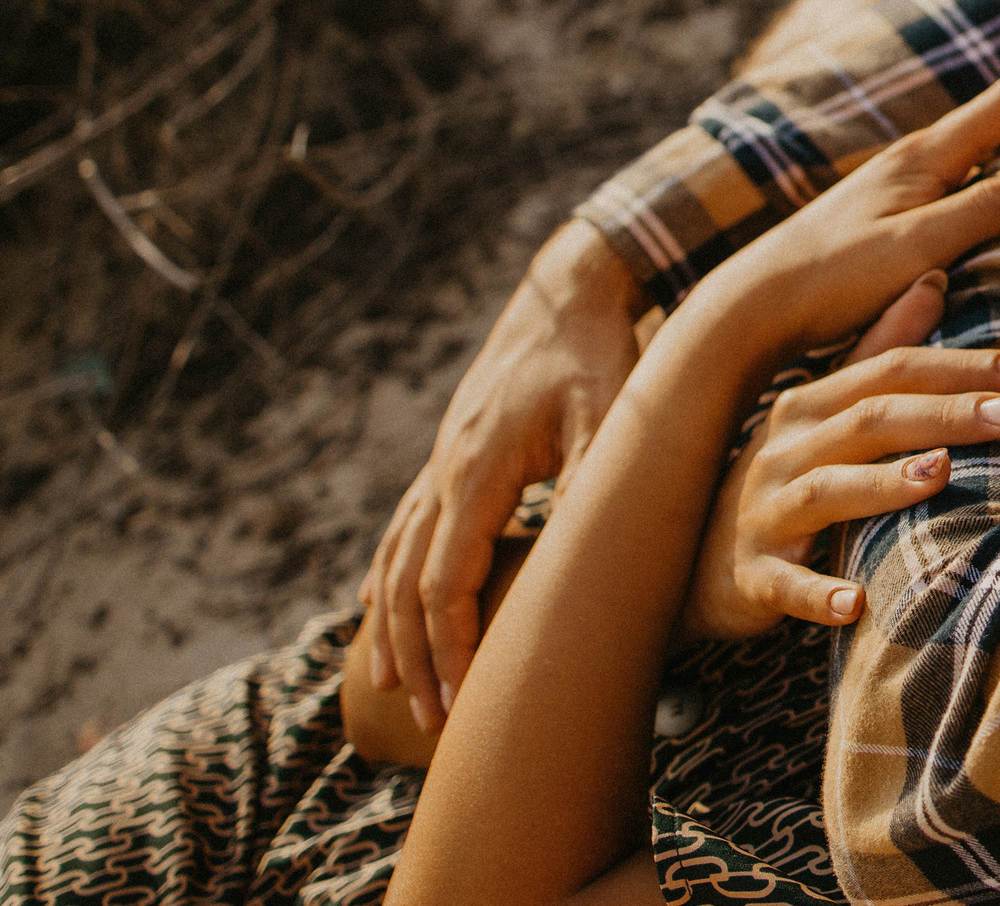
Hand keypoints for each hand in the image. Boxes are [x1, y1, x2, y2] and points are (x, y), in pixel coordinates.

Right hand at [360, 220, 642, 733]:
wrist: (567, 290)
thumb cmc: (598, 351)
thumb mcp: (609, 410)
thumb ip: (592, 475)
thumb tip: (586, 549)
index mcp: (478, 471)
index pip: (447, 582)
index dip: (452, 645)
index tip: (465, 696)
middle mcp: (445, 472)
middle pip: (409, 585)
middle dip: (417, 656)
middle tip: (433, 721)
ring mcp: (440, 463)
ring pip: (396, 560)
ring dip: (392, 627)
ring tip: (394, 686)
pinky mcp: (449, 454)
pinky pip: (404, 528)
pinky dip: (388, 576)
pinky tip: (378, 606)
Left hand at [665, 62, 999, 361]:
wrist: (753, 306)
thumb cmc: (834, 276)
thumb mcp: (921, 245)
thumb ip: (990, 208)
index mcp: (924, 157)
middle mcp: (911, 160)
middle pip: (990, 116)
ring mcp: (895, 186)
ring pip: (971, 146)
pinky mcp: (885, 214)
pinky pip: (955, 175)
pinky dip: (986, 163)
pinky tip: (988, 172)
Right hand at [682, 275, 999, 639]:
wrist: (689, 559)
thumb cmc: (782, 477)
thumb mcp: (826, 408)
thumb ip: (882, 347)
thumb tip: (936, 277)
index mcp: (812, 403)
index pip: (893, 370)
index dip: (964, 366)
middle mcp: (787, 447)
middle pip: (872, 419)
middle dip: (948, 413)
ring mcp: (766, 511)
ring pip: (828, 490)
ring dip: (884, 484)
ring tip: (939, 474)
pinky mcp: (752, 575)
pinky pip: (786, 585)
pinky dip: (820, 593)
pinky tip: (857, 603)